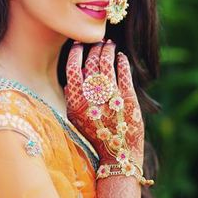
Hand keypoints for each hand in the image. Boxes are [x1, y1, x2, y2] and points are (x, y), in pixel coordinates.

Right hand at [64, 40, 144, 166]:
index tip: (78, 45)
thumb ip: (71, 100)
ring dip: (108, 50)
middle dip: (94, 48)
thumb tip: (69, 81)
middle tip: (97, 42)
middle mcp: (92, 97)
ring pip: (107, 63)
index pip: (72, 69)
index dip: (75, 53)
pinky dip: (121, 61)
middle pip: (91, 62)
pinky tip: (120, 57)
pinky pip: (123, 72)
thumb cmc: (96, 137)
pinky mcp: (128, 98)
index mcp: (76, 102)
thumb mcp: (76, 121)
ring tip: (109, 44)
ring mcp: (111, 96)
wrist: (118, 156)